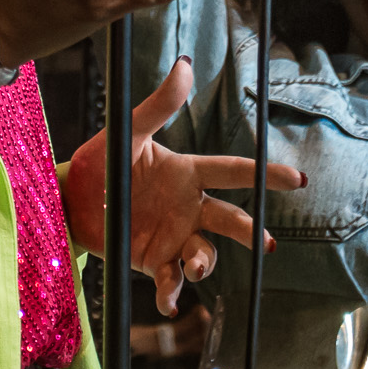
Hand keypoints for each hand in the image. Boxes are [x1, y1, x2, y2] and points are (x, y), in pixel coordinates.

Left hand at [65, 58, 303, 315]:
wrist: (69, 198)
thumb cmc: (102, 160)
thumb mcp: (129, 132)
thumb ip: (159, 104)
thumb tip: (185, 65)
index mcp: (187, 173)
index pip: (233, 171)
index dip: (266, 174)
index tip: (297, 180)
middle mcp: (189, 206)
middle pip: (229, 219)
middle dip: (249, 231)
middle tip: (264, 243)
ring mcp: (174, 236)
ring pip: (205, 254)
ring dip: (205, 263)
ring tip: (195, 266)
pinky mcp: (154, 261)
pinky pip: (171, 281)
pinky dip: (172, 295)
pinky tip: (168, 303)